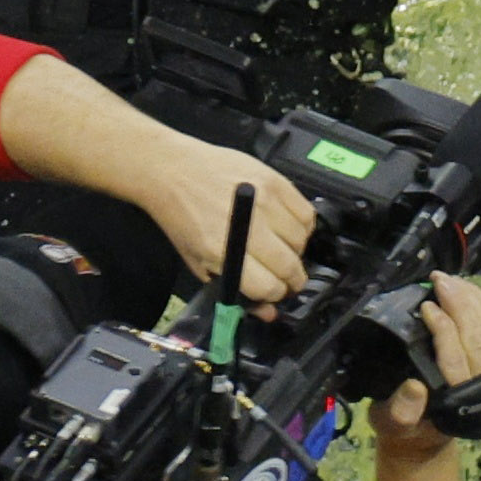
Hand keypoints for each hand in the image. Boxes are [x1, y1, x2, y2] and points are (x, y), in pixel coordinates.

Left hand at [119, 138, 315, 305]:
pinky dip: (304, 226)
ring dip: (297, 251)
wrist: (174, 171)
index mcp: (222, 251)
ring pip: (302, 239)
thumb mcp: (196, 260)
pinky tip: (290, 228)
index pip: (268, 285)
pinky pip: (306, 212)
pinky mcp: (275, 180)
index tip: (276, 294)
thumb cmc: (182, 217)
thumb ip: (232, 285)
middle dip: (293, 280)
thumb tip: (267, 309)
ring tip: (286, 250)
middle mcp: (248, 226)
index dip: (276, 295)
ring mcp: (265, 200)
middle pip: (289, 264)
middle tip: (289, 280)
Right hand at [374, 272, 480, 462]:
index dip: (443, 328)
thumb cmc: (404, 428)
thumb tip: (414, 387)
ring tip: (450, 279)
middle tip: (440, 280)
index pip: (454, 356)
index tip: (426, 306)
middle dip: (460, 304)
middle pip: (477, 337)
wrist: (425, 437)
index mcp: (453, 399)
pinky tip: (467, 288)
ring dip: (472, 299)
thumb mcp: (391, 425)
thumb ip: (400, 412)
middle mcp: (477, 384)